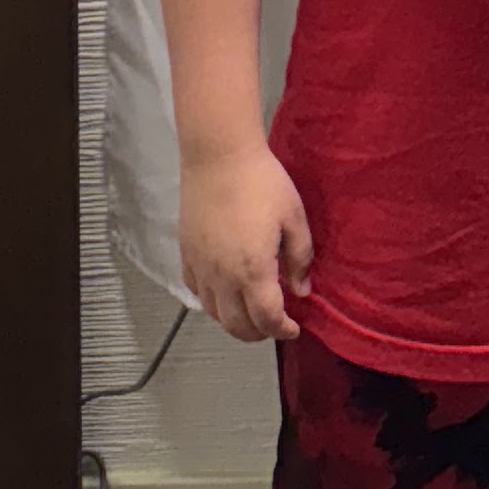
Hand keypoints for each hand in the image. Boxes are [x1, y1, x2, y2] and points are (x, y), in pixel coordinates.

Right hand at [178, 141, 314, 343]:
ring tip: (252, 312)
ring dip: (235, 322)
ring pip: (214, 314)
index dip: (283, 331)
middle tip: (275, 325)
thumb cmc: (261, 182)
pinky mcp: (186, 255)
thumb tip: (302, 290)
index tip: (294, 328)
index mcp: (253, 271)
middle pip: (238, 326)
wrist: (219, 156)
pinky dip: (213, 302)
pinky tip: (225, 292)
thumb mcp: (294, 217)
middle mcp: (223, 277)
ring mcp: (201, 268)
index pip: (267, 319)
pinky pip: (197, 292)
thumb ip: (300, 258)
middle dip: (259, 333)